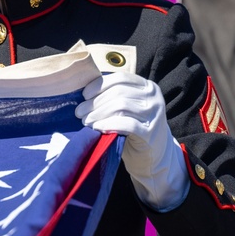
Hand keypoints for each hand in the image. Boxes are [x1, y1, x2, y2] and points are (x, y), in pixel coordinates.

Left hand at [75, 72, 188, 209]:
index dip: (99, 85)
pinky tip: (96, 128)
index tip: (84, 95)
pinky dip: (108, 124)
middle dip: (95, 102)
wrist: (154, 157)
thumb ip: (114, 97)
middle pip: (118, 93)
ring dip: (98, 113)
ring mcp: (154, 115)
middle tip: (80, 112)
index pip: (121, 79)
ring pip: (121, 106)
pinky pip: (126, 124)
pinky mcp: (151, 133)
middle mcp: (154, 98)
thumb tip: (84, 92)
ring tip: (86, 121)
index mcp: (147, 87)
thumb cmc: (134, 129)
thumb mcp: (128, 108)